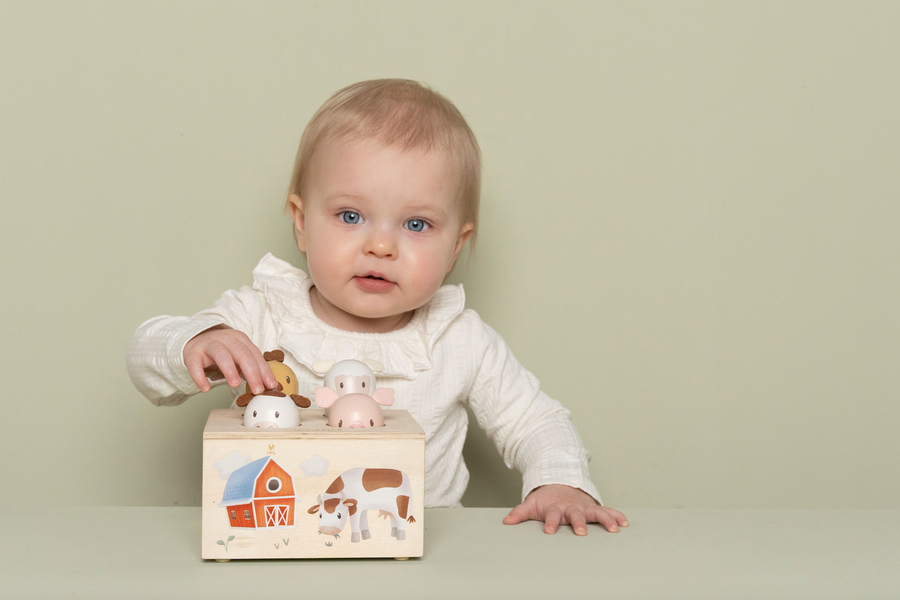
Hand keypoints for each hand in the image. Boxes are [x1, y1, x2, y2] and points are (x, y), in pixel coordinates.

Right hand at [183, 325, 277, 393]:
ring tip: (235, 384)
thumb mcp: (238, 356)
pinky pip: (195, 364)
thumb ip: (252, 369)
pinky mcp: (193, 353)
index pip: (255, 355)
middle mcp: (226, 339)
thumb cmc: (223, 351)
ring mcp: (209, 345)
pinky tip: (205, 388)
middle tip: (258, 389)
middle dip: (252, 372)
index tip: (272, 386)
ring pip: (221, 354)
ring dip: (230, 369)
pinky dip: (199, 376)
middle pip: (242, 354)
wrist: (195, 339)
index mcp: (241, 339)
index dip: (265, 371)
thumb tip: (270, 386)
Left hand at [502, 484, 628, 535]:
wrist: (559, 483)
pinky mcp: (594, 508)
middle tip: (581, 532)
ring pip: (596, 513)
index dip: (550, 523)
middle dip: (578, 523)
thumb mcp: (532, 504)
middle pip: (575, 515)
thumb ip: (520, 513)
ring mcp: (584, 507)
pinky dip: (616, 515)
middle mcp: (571, 508)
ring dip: (604, 520)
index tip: (549, 531)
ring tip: (613, 529)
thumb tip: (506, 522)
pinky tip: (624, 522)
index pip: (552, 516)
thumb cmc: (546, 499)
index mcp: (555, 508)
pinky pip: (607, 511)